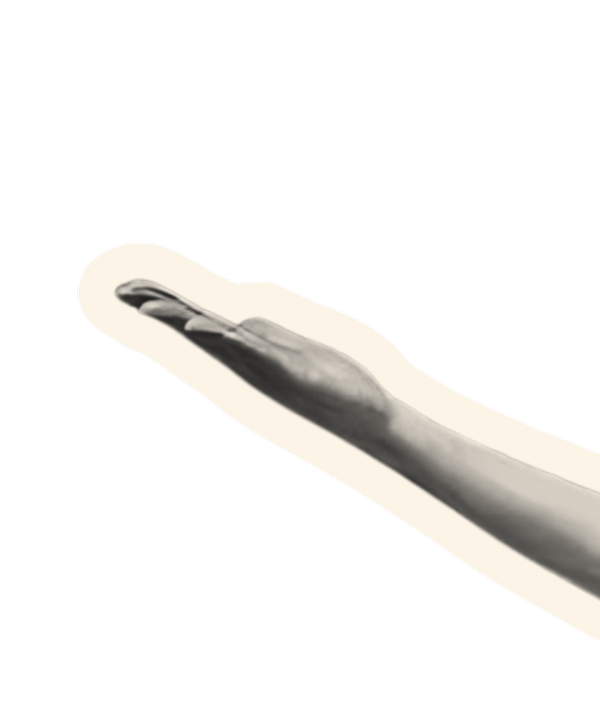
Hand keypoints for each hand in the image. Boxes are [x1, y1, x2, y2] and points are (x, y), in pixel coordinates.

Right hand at [114, 278, 395, 450]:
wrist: (372, 415)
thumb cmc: (336, 385)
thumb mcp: (292, 353)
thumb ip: (263, 338)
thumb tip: (239, 321)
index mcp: (249, 347)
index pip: (198, 318)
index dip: (165, 302)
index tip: (129, 289)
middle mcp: (252, 357)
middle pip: (197, 326)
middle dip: (161, 308)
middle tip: (121, 292)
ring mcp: (269, 365)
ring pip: (218, 338)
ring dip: (186, 322)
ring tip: (153, 308)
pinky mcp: (292, 372)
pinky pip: (256, 352)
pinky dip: (232, 340)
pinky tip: (211, 329)